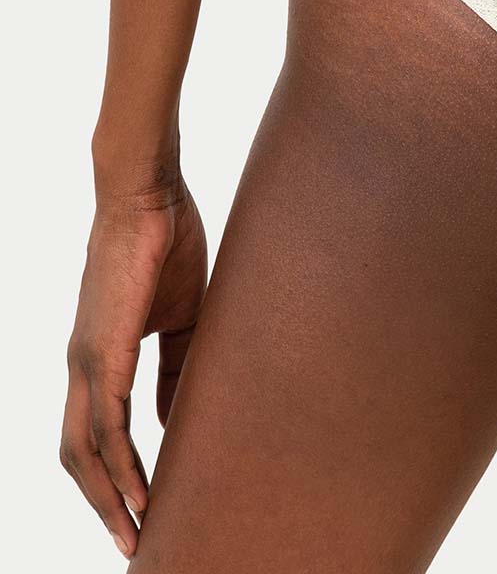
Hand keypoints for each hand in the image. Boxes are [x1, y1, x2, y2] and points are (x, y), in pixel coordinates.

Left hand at [61, 167, 207, 560]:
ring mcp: (86, 362)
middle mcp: (82, 369)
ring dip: (108, 501)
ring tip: (138, 533)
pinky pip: (105, 426)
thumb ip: (175, 366)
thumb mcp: (179, 316)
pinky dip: (119, 467)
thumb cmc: (166, 244)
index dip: (111, 478)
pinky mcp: (102, 353)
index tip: (141, 511)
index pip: (94, 435)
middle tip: (137, 540)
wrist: (147, 196)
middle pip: (77, 459)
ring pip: (83, 453)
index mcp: (99, 358)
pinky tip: (139, 493)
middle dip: (103, 506)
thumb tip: (171, 418)